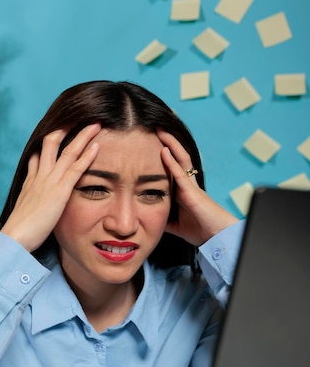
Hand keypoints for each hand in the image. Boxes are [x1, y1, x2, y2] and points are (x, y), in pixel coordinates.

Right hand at [1, 124, 100, 251]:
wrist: (15, 238)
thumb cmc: (21, 231)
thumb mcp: (27, 211)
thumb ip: (34, 203)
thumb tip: (37, 204)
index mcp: (31, 180)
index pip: (40, 152)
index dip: (50, 139)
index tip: (61, 129)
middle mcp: (39, 175)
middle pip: (51, 141)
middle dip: (66, 126)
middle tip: (79, 115)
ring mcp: (49, 181)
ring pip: (67, 150)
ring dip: (82, 135)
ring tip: (96, 123)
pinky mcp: (59, 191)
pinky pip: (75, 168)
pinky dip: (87, 155)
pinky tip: (97, 146)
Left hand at [157, 130, 237, 245]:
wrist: (218, 237)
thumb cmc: (201, 230)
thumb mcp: (176, 224)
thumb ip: (164, 216)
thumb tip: (147, 216)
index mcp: (185, 190)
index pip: (174, 167)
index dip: (165, 154)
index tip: (152, 143)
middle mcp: (189, 184)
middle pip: (178, 157)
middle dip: (168, 142)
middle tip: (156, 128)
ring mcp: (192, 186)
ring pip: (181, 159)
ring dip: (171, 144)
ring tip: (160, 130)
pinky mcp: (193, 192)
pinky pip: (181, 174)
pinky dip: (171, 162)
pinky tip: (164, 151)